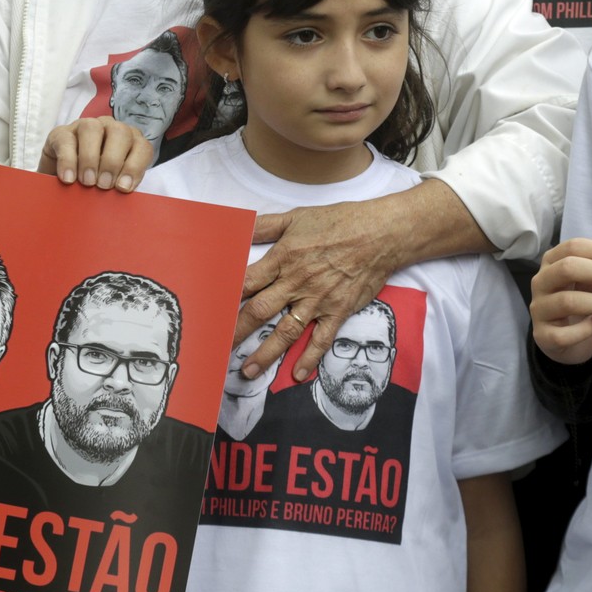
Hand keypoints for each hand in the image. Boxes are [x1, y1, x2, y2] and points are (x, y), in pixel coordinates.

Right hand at [38, 117, 153, 190]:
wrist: (64, 181)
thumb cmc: (96, 183)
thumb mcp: (112, 185)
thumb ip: (120, 186)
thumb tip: (121, 193)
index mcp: (130, 142)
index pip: (142, 147)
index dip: (135, 167)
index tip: (123, 188)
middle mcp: (110, 129)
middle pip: (119, 132)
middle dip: (113, 161)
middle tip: (104, 185)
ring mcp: (85, 127)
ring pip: (92, 128)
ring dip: (90, 158)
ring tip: (87, 182)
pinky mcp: (61, 133)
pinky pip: (66, 140)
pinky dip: (68, 161)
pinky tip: (68, 179)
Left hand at [235, 198, 404, 382]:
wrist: (380, 234)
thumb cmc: (339, 222)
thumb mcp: (296, 217)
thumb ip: (264, 226)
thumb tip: (236, 229)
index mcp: (283, 258)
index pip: (247, 282)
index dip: (227, 297)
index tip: (211, 312)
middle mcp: (296, 283)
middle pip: (259, 312)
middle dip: (236, 332)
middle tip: (217, 350)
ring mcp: (318, 301)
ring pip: (285, 332)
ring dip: (265, 354)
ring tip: (247, 371)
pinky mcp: (338, 312)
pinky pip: (321, 340)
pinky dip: (309, 358)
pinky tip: (297, 375)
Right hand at [529, 238, 591, 365]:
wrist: (567, 340)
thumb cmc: (582, 304)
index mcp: (552, 262)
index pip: (573, 248)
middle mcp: (541, 282)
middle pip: (566, 269)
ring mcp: (539, 308)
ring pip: (567, 301)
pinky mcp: (542, 335)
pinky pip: (563, 334)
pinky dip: (584, 329)